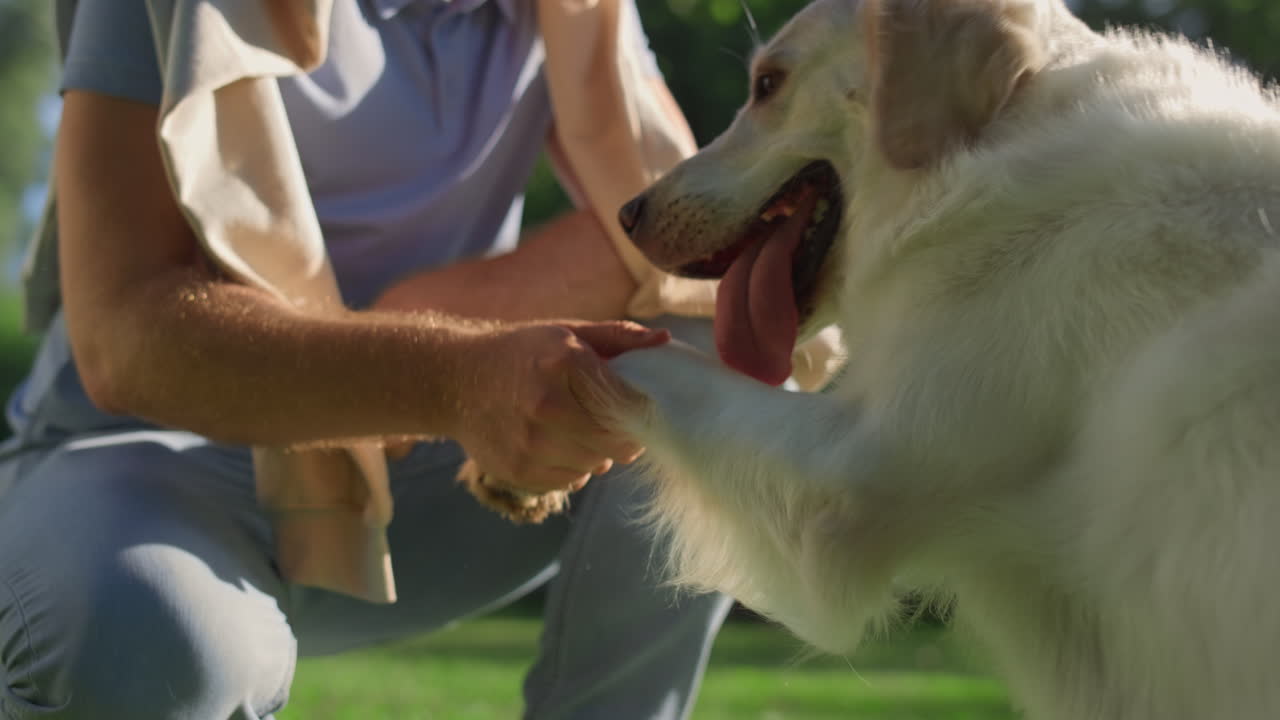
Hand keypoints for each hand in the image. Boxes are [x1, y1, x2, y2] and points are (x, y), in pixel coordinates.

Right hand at [450, 320, 667, 493]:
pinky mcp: (517, 471)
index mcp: (565, 363)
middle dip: (623, 435)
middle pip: (614, 440)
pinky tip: (559, 443)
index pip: (628, 403)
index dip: (642, 411)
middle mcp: (546, 405)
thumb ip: (618, 337)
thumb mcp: (567, 333)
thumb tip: (665, 341)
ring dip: (598, 451)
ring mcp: (529, 443)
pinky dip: (573, 466)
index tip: (643, 410)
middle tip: (617, 424)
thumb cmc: (521, 352)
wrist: (454, 380)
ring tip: (581, 429)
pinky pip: (570, 479)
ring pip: (595, 463)